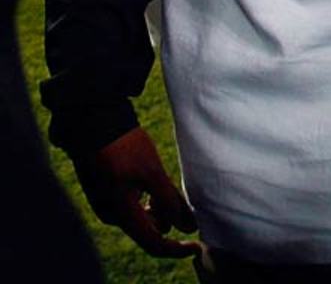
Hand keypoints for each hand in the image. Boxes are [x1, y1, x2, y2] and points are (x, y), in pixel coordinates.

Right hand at [73, 127, 198, 258]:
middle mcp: (110, 215)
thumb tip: (189, 227)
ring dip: (157, 206)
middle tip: (181, 197)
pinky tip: (151, 181)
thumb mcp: (152, 172)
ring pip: (139, 215)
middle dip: (167, 218)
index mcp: (121, 214)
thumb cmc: (123, 146)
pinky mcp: (103, 191)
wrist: (92, 120)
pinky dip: (145, 198)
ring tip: (165, 184)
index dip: (177, 248)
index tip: (197, 245)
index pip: (154, 244)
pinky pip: (129, 205)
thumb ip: (170, 200)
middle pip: (147, 229)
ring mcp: (104, 203)